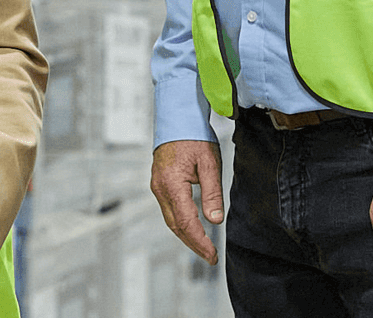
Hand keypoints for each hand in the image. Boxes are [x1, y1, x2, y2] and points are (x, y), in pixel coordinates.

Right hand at [150, 139, 223, 265]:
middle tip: (210, 256)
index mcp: (172, 184)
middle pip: (176, 225)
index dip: (200, 242)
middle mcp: (160, 188)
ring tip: (203, 246)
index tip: (212, 255)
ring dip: (186, 235)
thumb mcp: (209, 162)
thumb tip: (215, 219)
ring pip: (171, 219)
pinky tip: (192, 226)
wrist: (177, 116)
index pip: (186, 222)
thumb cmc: (193, 135)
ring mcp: (157, 185)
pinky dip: (181, 222)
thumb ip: (212, 192)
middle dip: (193, 244)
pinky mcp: (159, 182)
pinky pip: (169, 209)